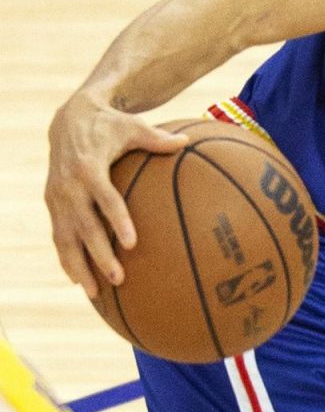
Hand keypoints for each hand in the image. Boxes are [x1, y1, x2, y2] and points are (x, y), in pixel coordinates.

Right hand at [44, 92, 187, 297]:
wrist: (68, 119)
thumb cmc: (109, 124)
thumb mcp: (132, 126)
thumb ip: (157, 139)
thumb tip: (186, 141)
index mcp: (89, 167)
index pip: (105, 198)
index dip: (117, 221)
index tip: (132, 243)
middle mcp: (69, 186)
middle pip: (84, 226)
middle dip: (99, 254)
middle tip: (118, 278)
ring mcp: (57, 197)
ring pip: (65, 238)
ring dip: (79, 266)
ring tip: (95, 292)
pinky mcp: (51, 204)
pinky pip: (58, 236)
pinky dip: (65, 259)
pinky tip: (78, 281)